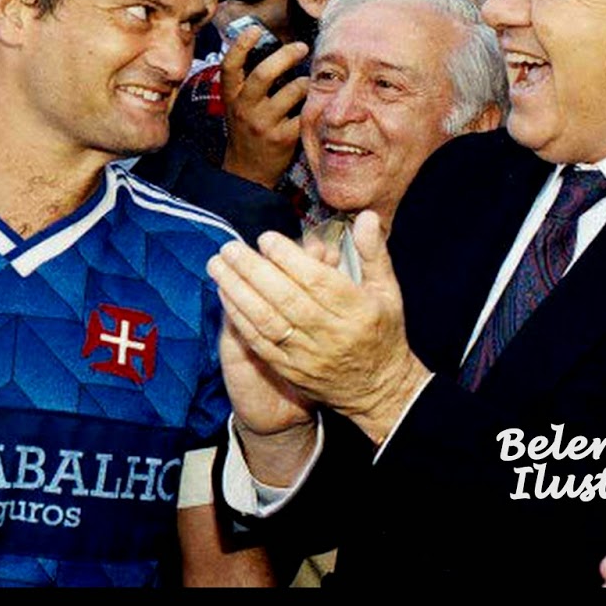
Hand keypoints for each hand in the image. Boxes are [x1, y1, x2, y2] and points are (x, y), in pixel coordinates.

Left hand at [208, 211, 431, 444]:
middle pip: (287, 299)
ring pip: (268, 321)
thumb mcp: (387, 291)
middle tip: (230, 247)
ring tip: (218, 266)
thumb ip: (373, 252)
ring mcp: (308, 354)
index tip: (266, 238)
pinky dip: (240, 319)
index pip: (317, 281)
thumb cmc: (381, 331)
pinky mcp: (291, 369)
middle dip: (253, 271)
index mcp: (356, 310)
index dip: (289, 259)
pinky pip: (260, 343)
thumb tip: (367, 215)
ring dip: (238, 292)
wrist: (378, 390)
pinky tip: (225, 296)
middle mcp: (331, 333)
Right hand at [220, 28, 308, 187]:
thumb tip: (275, 50)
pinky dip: (312, 105)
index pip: (230, 66)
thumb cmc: (247, 131)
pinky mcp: (282, 138)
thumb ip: (249, 82)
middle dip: (286, 55)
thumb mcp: (238, 106)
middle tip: (302, 47)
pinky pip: (304, 112)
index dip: (241, 45)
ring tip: (309, 84)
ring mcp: (263, 124)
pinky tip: (313, 105)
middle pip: (264, 74)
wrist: (247, 172)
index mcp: (231, 97)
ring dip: (306, 83)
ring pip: (292, 91)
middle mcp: (244, 108)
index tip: (256, 29)